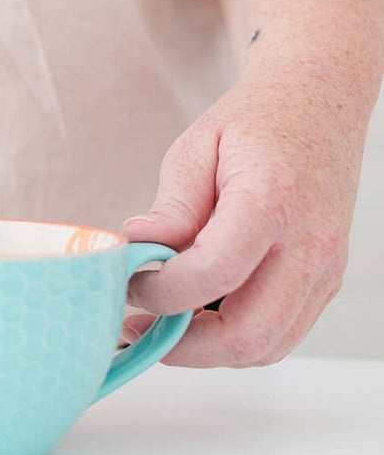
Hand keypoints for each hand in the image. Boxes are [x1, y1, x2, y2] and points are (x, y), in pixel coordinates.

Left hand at [122, 60, 370, 366]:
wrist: (318, 105)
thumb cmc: (255, 123)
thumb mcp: (195, 148)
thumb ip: (171, 206)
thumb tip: (137, 249)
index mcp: (272, 201)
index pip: (215, 272)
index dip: (162, 292)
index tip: (130, 281)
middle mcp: (311, 244)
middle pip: (250, 335)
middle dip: (184, 346)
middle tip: (139, 325)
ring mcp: (326, 269)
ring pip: (268, 347)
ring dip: (209, 349)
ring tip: (164, 318)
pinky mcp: (325, 282)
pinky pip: (281, 333)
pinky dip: (235, 337)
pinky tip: (198, 311)